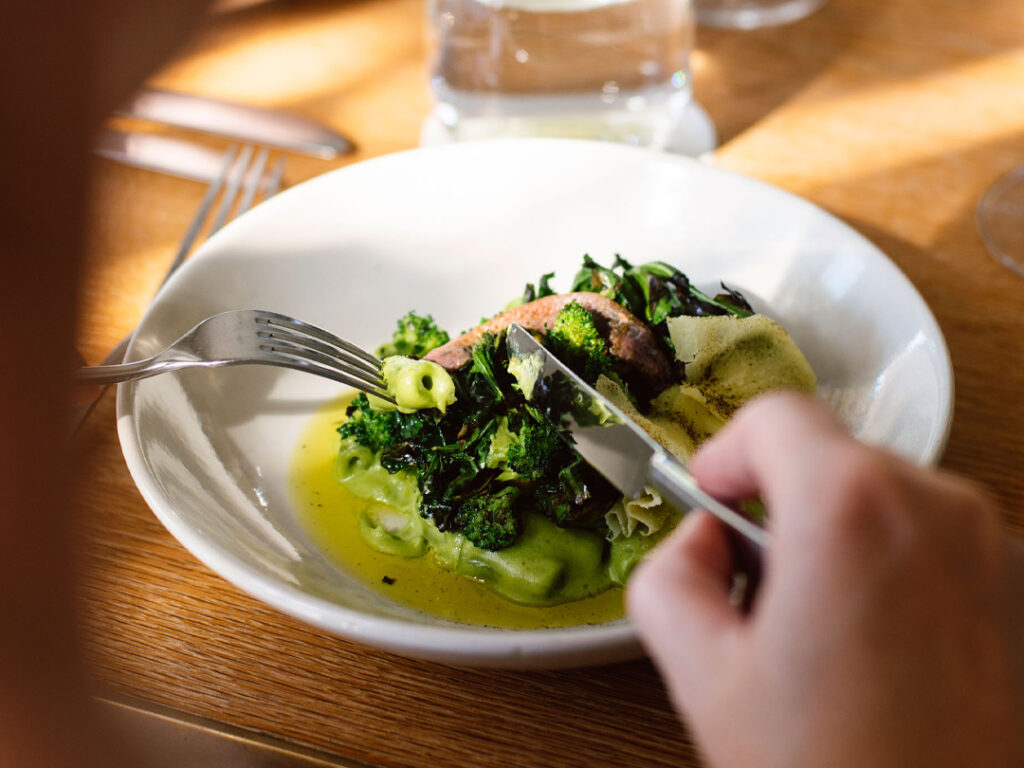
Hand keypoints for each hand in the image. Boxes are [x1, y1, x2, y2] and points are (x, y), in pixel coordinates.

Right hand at [628, 393, 1020, 767]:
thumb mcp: (701, 673)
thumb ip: (669, 574)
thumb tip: (700, 543)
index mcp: (850, 509)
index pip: (777, 416)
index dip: (727, 451)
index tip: (714, 495)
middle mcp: (935, 509)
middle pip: (830, 455)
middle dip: (778, 501)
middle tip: (750, 579)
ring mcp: (988, 548)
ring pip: (879, 495)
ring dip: (831, 533)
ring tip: (808, 625)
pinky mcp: (1012, 589)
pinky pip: (925, 537)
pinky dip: (883, 562)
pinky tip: (863, 643)